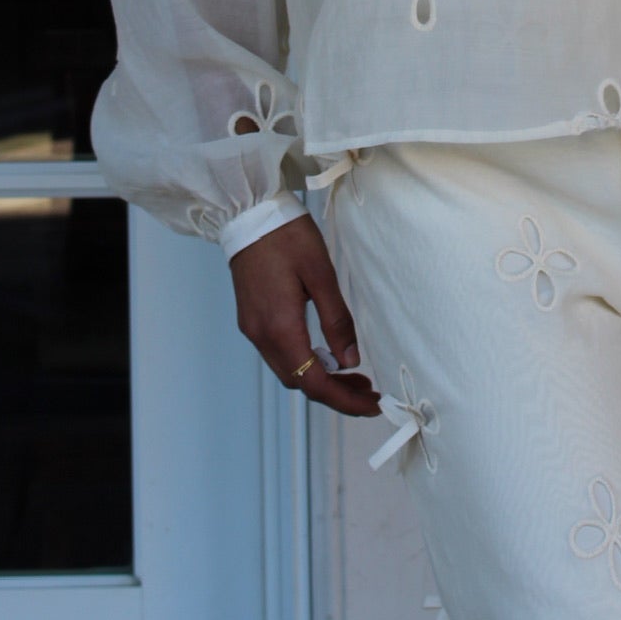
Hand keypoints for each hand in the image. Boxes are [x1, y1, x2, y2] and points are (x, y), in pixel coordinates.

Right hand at [228, 214, 379, 417]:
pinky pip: (279, 355)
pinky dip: (304, 363)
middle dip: (336, 394)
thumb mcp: (321, 274)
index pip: (314, 382)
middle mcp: (262, 336)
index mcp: (280, 328)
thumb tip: (351, 361)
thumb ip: (337, 320)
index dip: (345, 400)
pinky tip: (325, 354)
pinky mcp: (251, 320)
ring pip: (289, 372)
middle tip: (368, 391)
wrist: (248, 214)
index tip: (372, 405)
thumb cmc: (286, 237)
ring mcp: (253, 329)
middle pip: (300, 383)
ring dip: (320, 380)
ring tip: (352, 376)